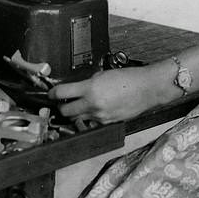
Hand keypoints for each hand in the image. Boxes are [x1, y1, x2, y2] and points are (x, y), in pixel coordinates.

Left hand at [48, 66, 162, 123]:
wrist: (147, 88)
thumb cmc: (129, 78)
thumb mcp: (104, 74)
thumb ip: (88, 82)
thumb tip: (78, 88)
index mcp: (91, 89)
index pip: (63, 93)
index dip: (53, 93)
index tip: (51, 93)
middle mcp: (93, 105)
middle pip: (66, 111)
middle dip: (61, 106)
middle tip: (62, 101)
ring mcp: (100, 116)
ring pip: (78, 119)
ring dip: (75, 113)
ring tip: (78, 106)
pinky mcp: (108, 123)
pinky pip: (92, 122)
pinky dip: (90, 117)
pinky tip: (94, 110)